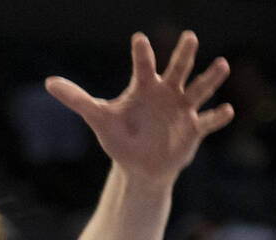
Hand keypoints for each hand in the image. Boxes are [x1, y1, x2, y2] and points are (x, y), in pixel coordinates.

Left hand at [45, 30, 232, 184]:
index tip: (138, 40)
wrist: (139, 166)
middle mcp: (167, 93)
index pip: (143, 66)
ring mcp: (183, 109)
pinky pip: (208, 121)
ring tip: (221, 64)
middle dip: (184, 54)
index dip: (141, 54)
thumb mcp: (98, 118)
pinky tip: (227, 110)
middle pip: (178, 69)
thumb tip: (48, 83)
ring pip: (199, 90)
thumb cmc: (120, 137)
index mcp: (145, 87)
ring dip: (210, 79)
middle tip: (189, 37)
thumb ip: (77, 99)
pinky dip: (217, 116)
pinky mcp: (194, 129)